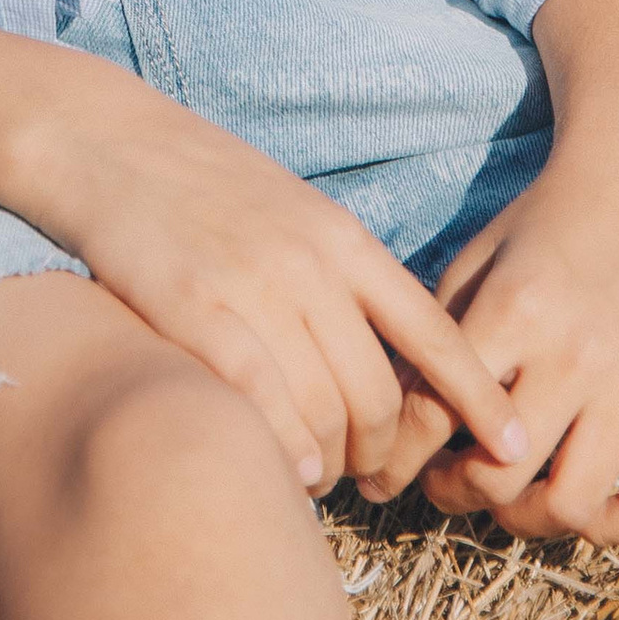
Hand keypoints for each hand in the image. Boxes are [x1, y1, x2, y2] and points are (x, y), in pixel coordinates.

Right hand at [33, 67, 532, 502]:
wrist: (106, 142)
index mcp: (339, 235)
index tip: (511, 439)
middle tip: (373, 477)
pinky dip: (288, 450)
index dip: (477, 393)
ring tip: (325, 475)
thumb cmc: (200, 182)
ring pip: (325, 410)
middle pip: (378, 392)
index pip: (431, 328)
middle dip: (385, 451)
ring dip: (334, 461)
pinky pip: (263, 406)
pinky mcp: (194, 311)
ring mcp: (252, 287)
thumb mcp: (289, 210)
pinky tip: (294, 469)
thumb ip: (337, 273)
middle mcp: (308, 263)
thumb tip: (386, 355)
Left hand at [373, 131, 618, 538]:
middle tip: (441, 480)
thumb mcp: (476, 262)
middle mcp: (576, 357)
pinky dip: (598, 527)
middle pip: (497, 473)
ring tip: (502, 494)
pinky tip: (569, 500)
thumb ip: (434, 337)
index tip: (378, 479)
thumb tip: (387, 416)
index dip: (395, 460)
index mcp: (514, 311)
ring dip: (520, 519)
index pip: (435, 415)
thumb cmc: (543, 224)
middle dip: (452, 490)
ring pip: (567, 505)